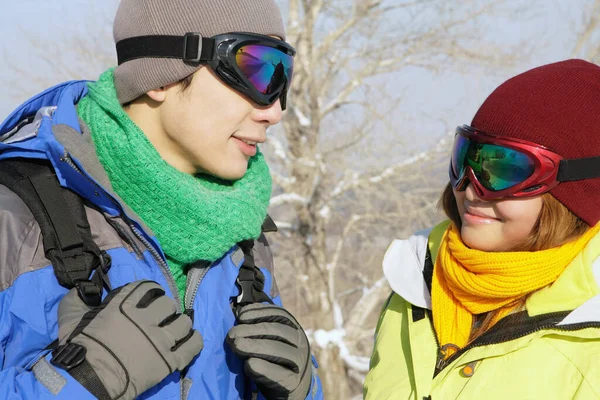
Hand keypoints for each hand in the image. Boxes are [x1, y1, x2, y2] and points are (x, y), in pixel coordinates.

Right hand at [55, 280, 202, 399]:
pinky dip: (195, 341)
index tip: (152, 297)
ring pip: (183, 323)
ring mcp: (160, 340)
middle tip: (162, 317)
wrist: (87, 382)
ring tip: (177, 328)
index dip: (152, 291)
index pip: (148, 287)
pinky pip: (192, 346)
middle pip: (168, 304)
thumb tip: (82, 290)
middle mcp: (146, 318)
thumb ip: (76, 300)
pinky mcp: (169, 361)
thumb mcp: (70, 319)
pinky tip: (192, 340)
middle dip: (166, 309)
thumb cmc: (78, 351)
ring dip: (181, 324)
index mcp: (124, 305)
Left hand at [227, 303, 311, 399]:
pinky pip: (278, 373)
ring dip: (255, 346)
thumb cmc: (276, 360)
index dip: (260, 312)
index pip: (280, 314)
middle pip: (278, 331)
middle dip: (252, 330)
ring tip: (237, 345)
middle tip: (232, 334)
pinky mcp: (293, 382)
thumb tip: (239, 314)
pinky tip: (249, 364)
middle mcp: (300, 343)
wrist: (291, 389)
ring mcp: (299, 362)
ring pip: (279, 350)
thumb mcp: (270, 340)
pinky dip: (263, 368)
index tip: (241, 315)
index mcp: (294, 329)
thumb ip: (258, 328)